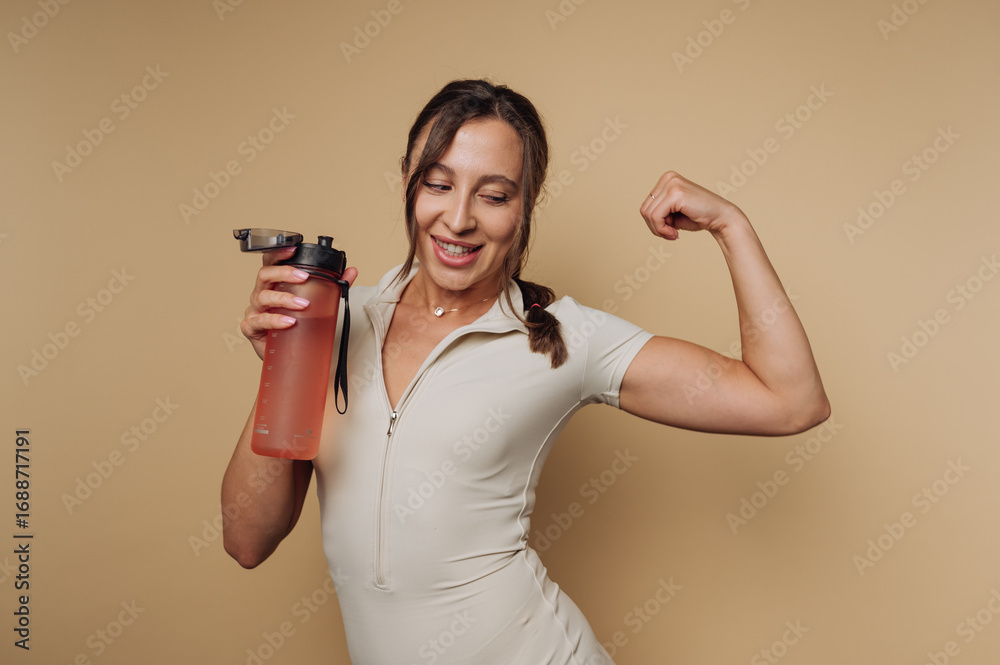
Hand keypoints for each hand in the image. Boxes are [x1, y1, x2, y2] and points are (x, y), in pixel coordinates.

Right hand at [240, 246, 358, 359]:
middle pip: (265, 275)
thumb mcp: (315, 304)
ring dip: (284, 298)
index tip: (293, 249)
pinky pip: (259, 321)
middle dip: (284, 273)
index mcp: (273, 284)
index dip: (278, 253)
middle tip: (304, 277)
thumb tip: (351, 272)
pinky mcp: (251, 328)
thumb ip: (333, 287)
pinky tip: (289, 322)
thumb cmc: (295, 325)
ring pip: (263, 297)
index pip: (271, 263)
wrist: (285, 355)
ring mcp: (254, 310)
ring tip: (303, 304)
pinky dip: (275, 320)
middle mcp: (261, 294)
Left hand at [639, 171, 746, 240]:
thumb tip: (645, 215)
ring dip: (659, 230)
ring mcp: (672, 183)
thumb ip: (658, 211)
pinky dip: (662, 230)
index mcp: (666, 179)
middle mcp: (668, 178)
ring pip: (648, 214)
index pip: (646, 205)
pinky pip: (655, 216)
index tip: (668, 230)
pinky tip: (675, 233)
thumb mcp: (672, 213)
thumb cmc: (698, 217)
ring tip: (673, 234)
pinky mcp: (675, 193)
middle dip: (655, 227)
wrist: (721, 218)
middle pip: (644, 210)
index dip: (654, 223)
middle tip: (671, 234)